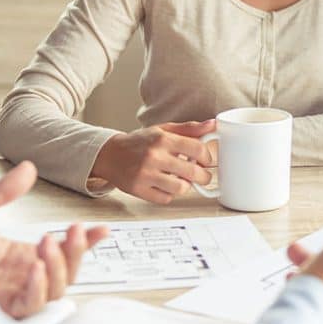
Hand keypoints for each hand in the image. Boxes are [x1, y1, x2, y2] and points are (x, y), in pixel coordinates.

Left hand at [0, 161, 107, 317]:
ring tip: (48, 243)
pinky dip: (37, 288)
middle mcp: (20, 278)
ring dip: (59, 267)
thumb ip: (2, 192)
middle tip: (72, 230)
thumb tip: (28, 168)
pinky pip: (30, 306)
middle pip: (66, 274)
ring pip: (54, 291)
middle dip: (75, 252)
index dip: (84, 243)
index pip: (61, 252)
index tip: (101, 229)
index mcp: (18, 257)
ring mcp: (12, 294)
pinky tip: (34, 269)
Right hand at [91, 120, 215, 203]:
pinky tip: (165, 185)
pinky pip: (166, 198)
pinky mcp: (139, 189)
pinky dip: (169, 194)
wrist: (110, 154)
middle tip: (202, 176)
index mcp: (162, 138)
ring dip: (185, 186)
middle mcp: (154, 156)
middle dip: (203, 177)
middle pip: (192, 172)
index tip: (206, 160)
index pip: (197, 148)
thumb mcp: (162, 130)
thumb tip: (212, 125)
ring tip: (182, 179)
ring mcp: (146, 174)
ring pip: (181, 188)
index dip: (207, 157)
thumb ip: (188, 129)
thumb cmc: (139, 142)